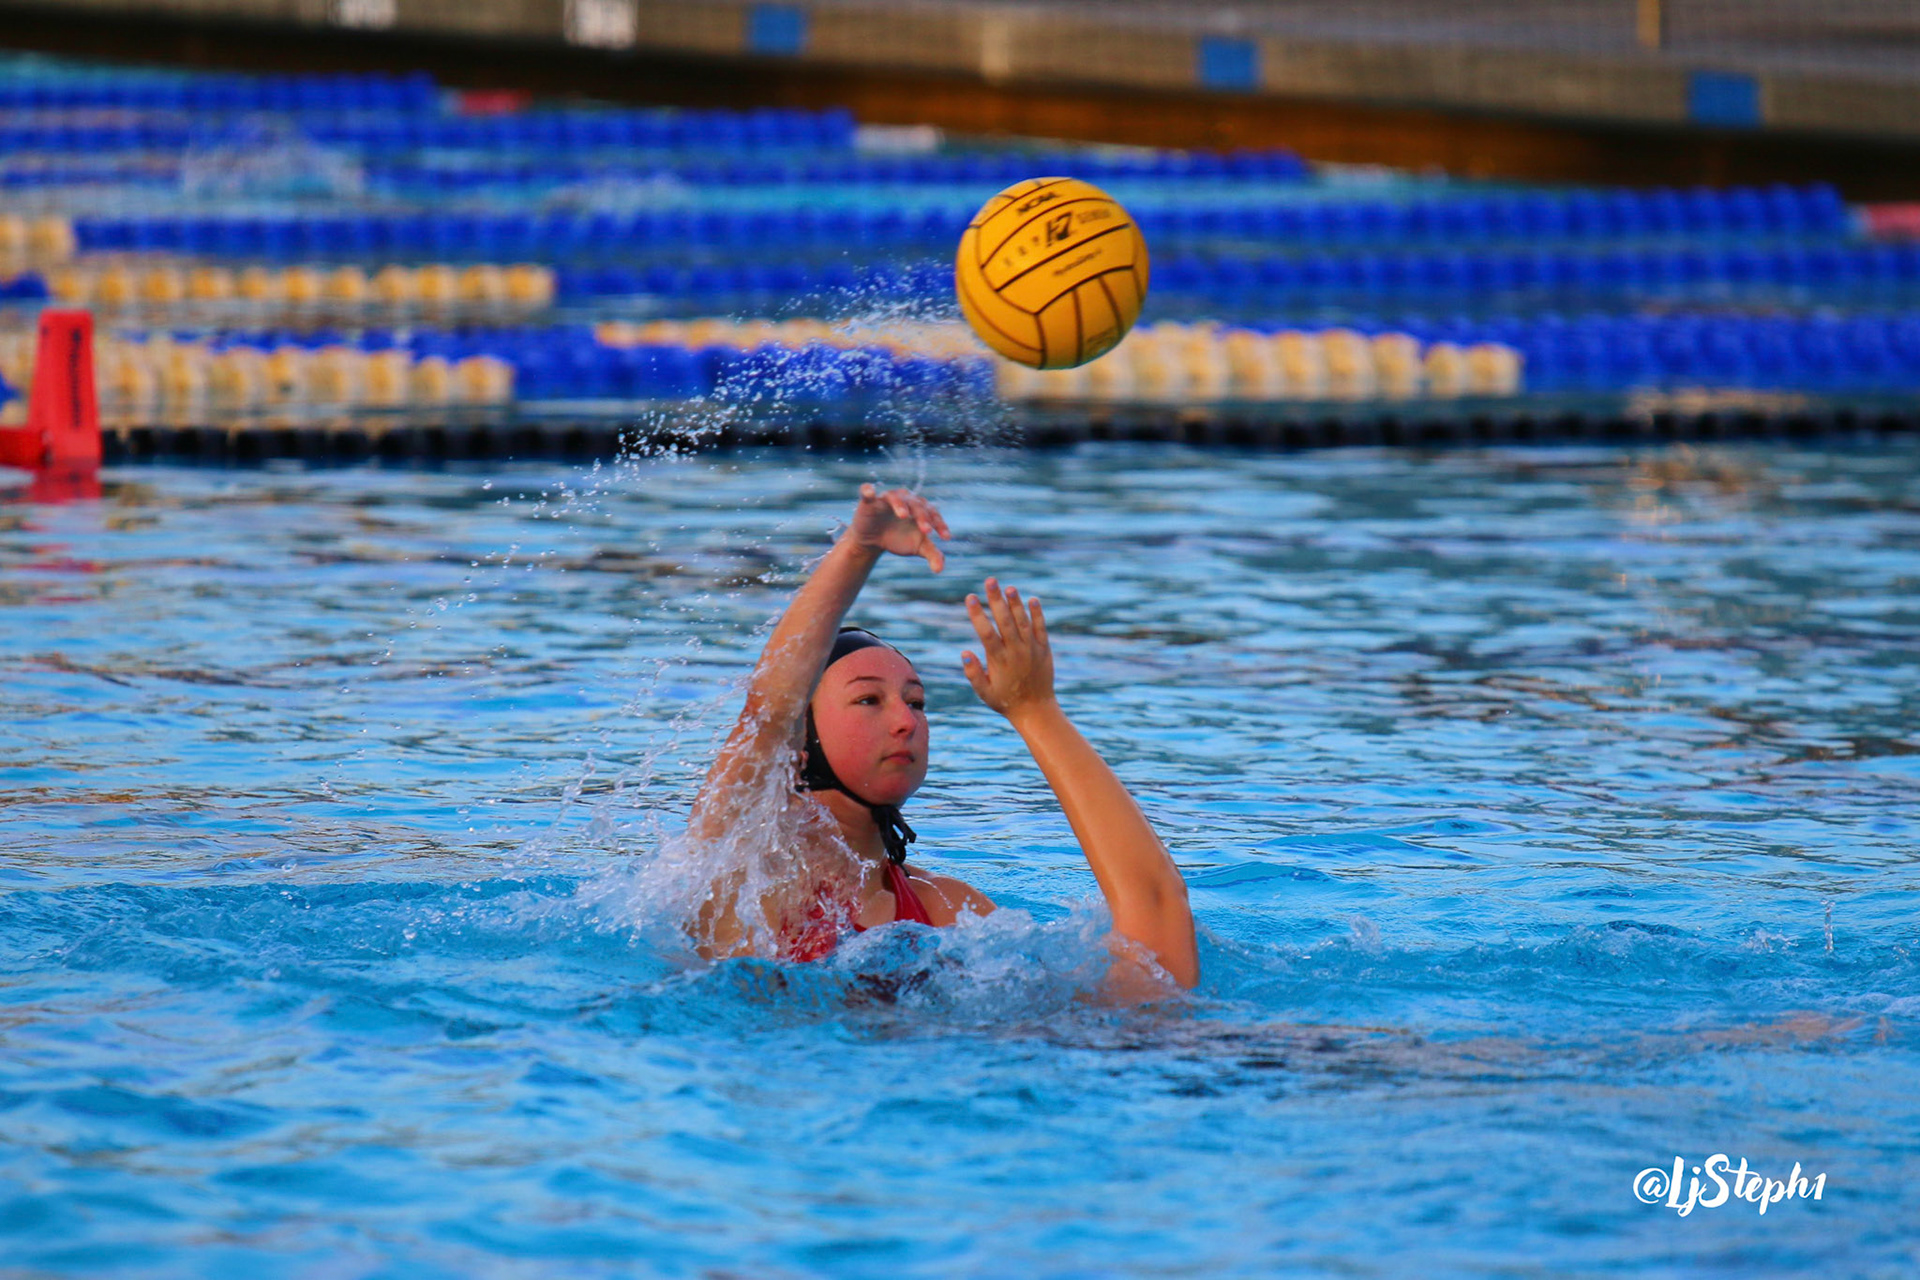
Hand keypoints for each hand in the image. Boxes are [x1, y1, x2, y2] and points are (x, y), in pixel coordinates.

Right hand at [847, 484, 948, 571]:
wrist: (874, 542)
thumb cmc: (899, 539)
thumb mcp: (917, 547)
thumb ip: (932, 555)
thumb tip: (940, 570)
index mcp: (920, 508)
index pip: (933, 513)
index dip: (940, 524)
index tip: (945, 538)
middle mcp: (905, 499)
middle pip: (917, 505)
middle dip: (923, 517)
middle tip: (926, 532)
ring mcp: (886, 499)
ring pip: (895, 498)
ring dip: (900, 505)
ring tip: (904, 516)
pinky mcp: (869, 501)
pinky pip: (867, 493)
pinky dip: (868, 491)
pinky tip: (869, 492)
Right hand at [962, 577, 1055, 719]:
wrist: (1036, 709)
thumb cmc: (1005, 701)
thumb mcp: (984, 692)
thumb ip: (973, 673)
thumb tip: (964, 652)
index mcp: (999, 661)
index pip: (986, 633)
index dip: (978, 614)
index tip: (970, 597)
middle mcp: (1016, 652)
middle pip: (1005, 621)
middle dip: (996, 600)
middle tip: (990, 580)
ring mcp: (1032, 649)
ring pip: (1023, 622)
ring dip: (1016, 603)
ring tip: (1009, 587)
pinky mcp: (1044, 649)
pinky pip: (1041, 628)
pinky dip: (1037, 614)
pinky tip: (1032, 599)